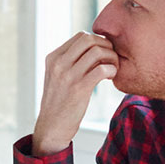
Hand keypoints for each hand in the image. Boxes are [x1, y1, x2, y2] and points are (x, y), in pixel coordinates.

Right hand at [30, 32, 117, 155]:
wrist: (51, 127)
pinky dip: (112, 70)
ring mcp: (68, 75)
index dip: (97, 41)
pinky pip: (102, 69)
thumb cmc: (59, 102)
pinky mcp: (79, 88)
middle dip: (105, 45)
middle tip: (111, 59)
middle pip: (89, 39)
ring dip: (111, 57)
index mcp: (53, 58)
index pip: (80, 36)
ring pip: (97, 51)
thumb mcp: (57, 77)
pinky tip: (111, 78)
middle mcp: (59, 63)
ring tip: (113, 69)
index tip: (104, 54)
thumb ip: (69, 61)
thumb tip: (93, 48)